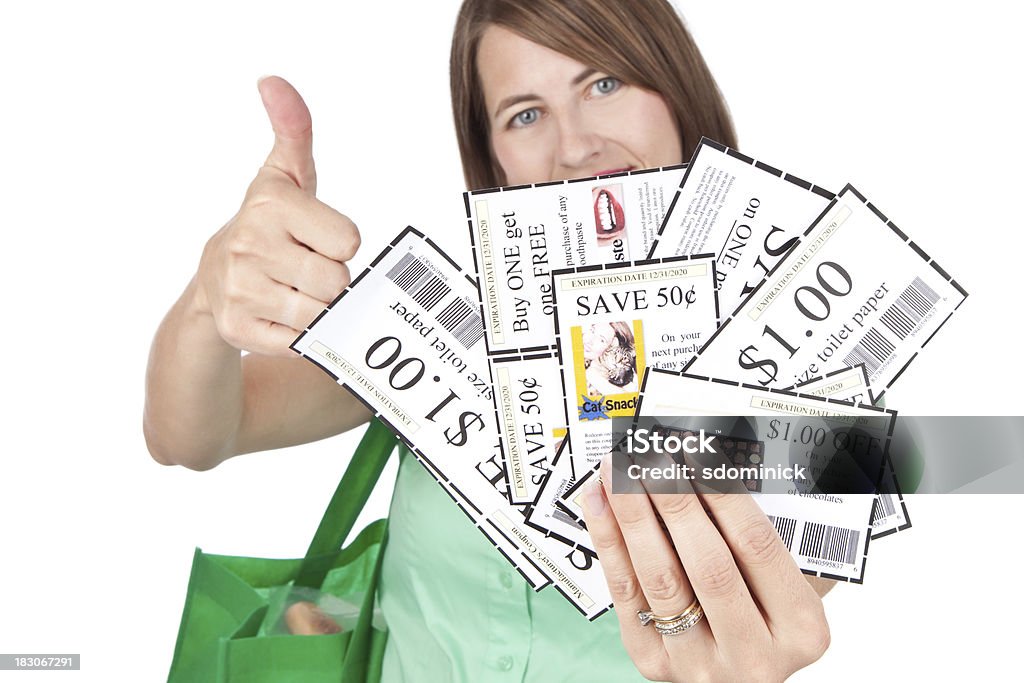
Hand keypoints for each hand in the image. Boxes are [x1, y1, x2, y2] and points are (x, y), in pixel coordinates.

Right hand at [193, 76, 359, 356]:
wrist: (213, 280)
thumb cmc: (269, 224)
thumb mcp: (284, 176)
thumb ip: (293, 129)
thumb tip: (273, 80)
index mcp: (270, 205)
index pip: (349, 241)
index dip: (340, 243)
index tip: (315, 237)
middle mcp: (249, 245)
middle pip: (338, 282)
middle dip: (331, 279)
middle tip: (304, 268)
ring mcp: (240, 290)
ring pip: (322, 314)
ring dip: (317, 308)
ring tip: (291, 290)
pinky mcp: (239, 329)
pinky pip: (301, 342)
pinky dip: (299, 334)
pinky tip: (279, 315)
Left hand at [582, 456, 830, 681]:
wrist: (738, 674)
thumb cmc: (765, 612)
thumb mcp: (786, 578)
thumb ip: (759, 532)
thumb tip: (706, 462)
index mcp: (801, 629)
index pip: (757, 545)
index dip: (723, 493)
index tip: (696, 451)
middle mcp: (753, 655)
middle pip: (707, 563)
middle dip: (674, 499)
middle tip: (651, 454)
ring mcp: (700, 664)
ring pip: (660, 578)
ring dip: (633, 514)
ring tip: (620, 470)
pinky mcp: (654, 661)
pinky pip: (625, 591)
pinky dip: (609, 539)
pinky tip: (600, 501)